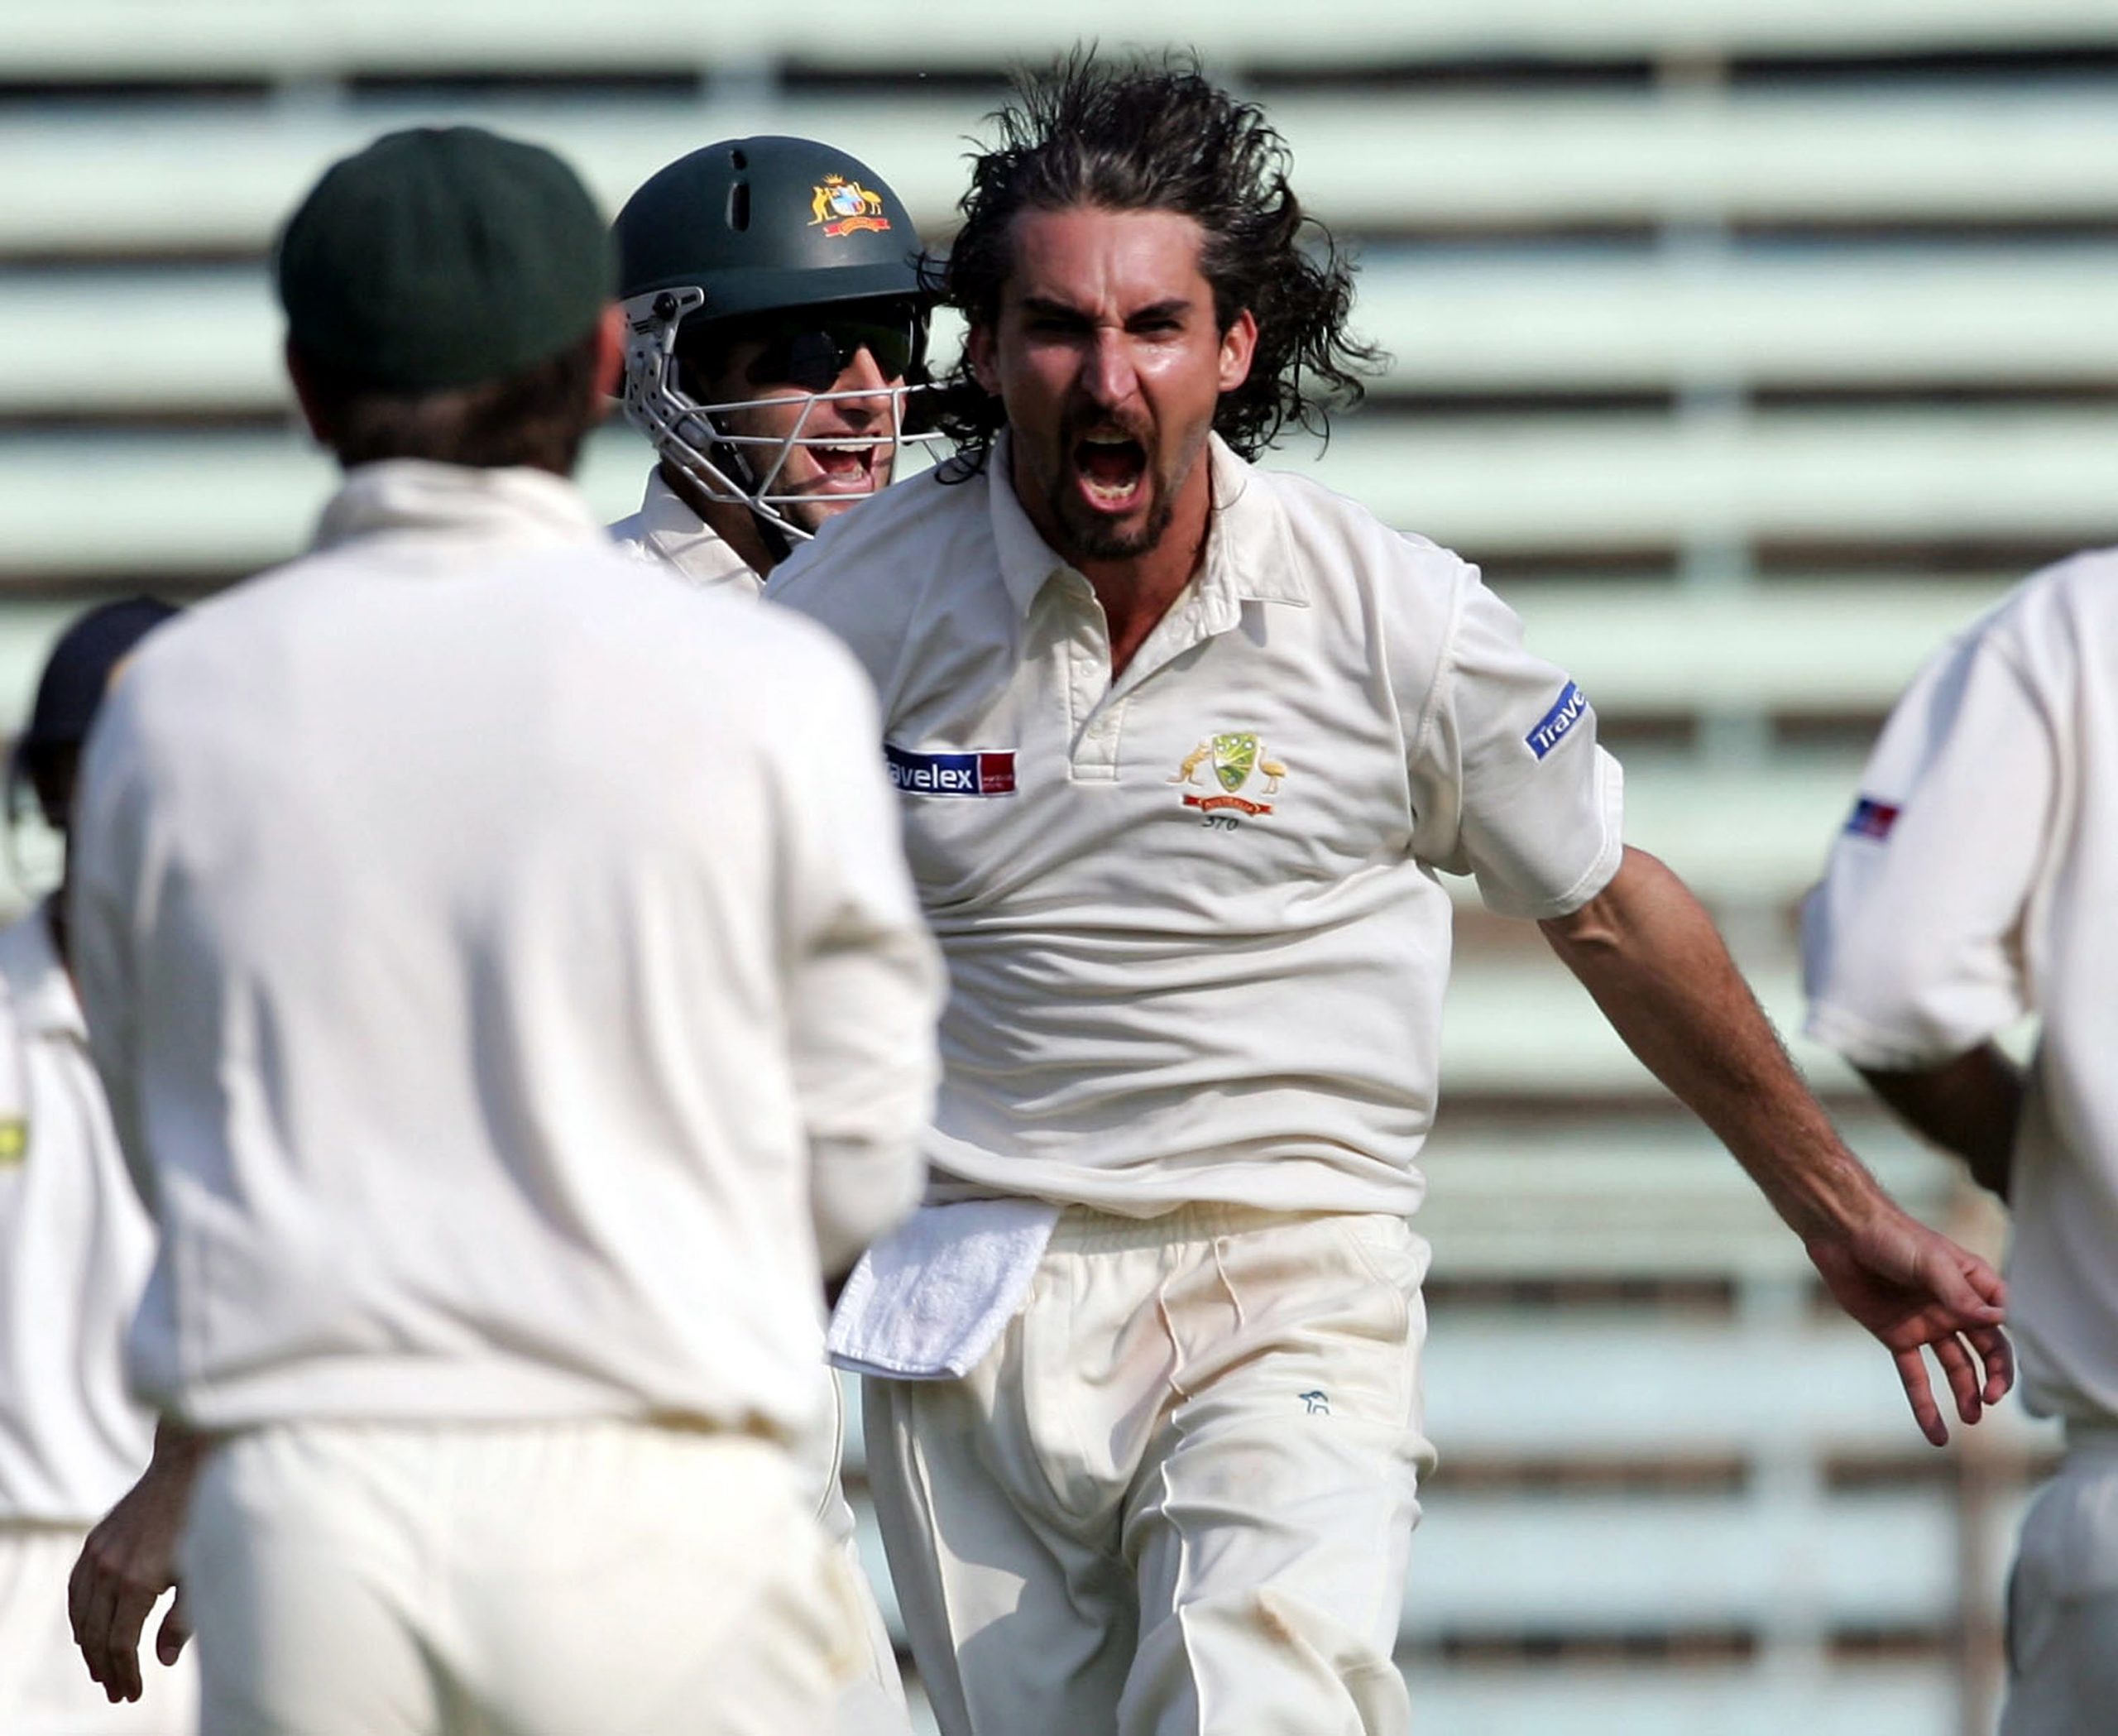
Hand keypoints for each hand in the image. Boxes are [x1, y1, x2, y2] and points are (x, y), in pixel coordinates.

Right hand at [68, 1425, 207, 1701]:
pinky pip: (75, 1589)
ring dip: (87, 1647)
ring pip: (80, 1615)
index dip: (125, 1673)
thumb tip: (161, 1660)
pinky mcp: (94, 1541)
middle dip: (105, 1669)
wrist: (187, 1466)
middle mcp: (109, 1570)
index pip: (120, 1644)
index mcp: (137, 1583)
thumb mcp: (203, 1573)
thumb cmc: (205, 1519)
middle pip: (95, 1636)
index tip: (131, 1693)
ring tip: (101, 1669)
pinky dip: (77, 1615)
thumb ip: (181, 1620)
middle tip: (116, 1691)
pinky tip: (86, 1630)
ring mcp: (97, 1554)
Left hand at [1806, 1208, 2012, 1445]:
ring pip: (1956, 1367)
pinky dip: (1925, 1404)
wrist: (1841, 1233)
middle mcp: (1953, 1308)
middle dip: (1993, 1376)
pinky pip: (1915, 1376)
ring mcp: (1926, 1324)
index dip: (2004, 1343)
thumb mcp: (1930, 1262)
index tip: (1995, 1354)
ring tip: (1973, 1418)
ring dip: (1966, 1394)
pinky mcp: (1897, 1336)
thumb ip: (1960, 1294)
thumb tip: (1999, 1319)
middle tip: (1991, 1397)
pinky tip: (1937, 1433)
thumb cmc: (1892, 1236)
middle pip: (1985, 1350)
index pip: (2000, 1322)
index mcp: (1972, 1286)